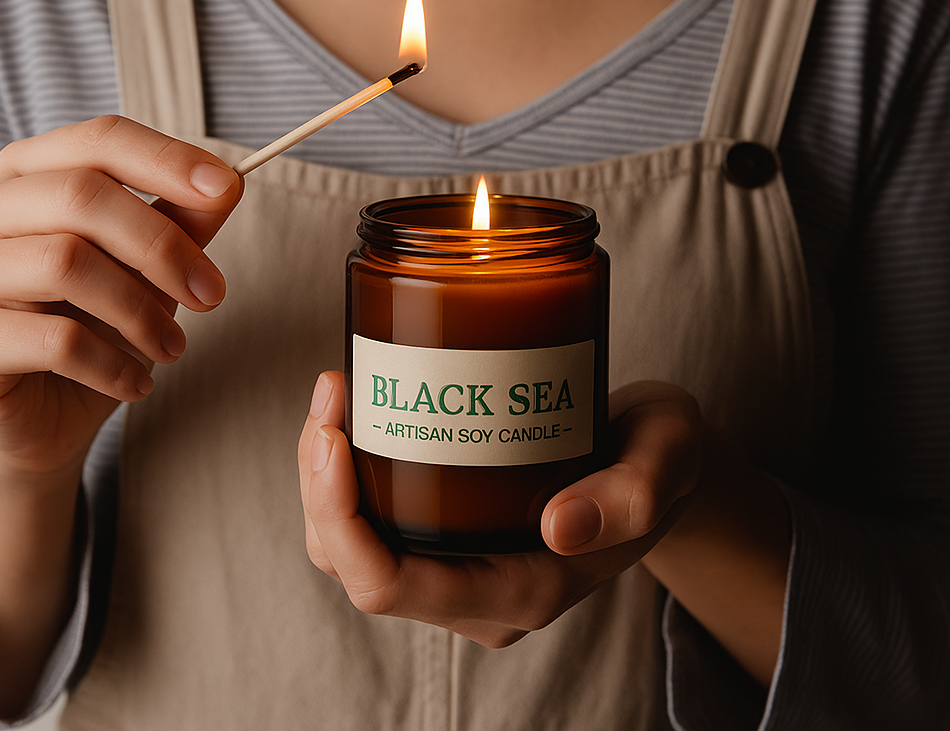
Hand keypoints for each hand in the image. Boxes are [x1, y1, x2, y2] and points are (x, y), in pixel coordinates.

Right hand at [0, 115, 242, 480]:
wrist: (45, 410)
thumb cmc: (98, 319)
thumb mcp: (151, 262)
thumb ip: (184, 218)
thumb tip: (229, 181)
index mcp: (28, 172)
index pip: (99, 140)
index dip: (167, 159)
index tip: (228, 188)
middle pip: (80, 196)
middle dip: (162, 245)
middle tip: (212, 293)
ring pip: (65, 262)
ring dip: (141, 311)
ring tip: (174, 346)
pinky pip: (55, 341)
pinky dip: (114, 363)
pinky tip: (137, 382)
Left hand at [298, 372, 702, 647]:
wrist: (659, 454)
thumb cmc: (661, 455)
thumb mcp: (666, 459)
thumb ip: (633, 494)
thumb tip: (561, 527)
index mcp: (522, 590)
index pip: (393, 586)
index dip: (341, 518)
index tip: (333, 433)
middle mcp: (477, 592)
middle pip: (355, 567)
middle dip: (318, 485)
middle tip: (330, 392)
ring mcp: (459, 565)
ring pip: (350, 547)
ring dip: (322, 475)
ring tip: (335, 394)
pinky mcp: (451, 531)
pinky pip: (372, 517)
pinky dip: (347, 469)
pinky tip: (356, 410)